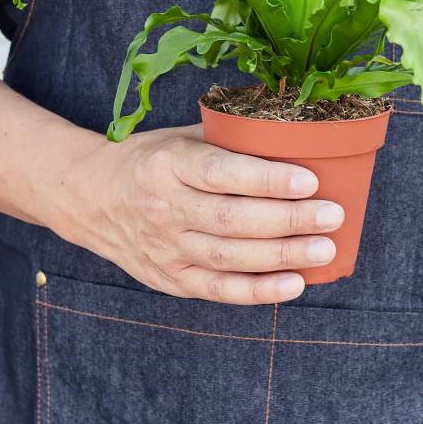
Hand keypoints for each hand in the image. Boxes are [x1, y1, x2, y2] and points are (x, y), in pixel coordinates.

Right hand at [53, 124, 343, 304]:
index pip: (222, 173)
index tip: (310, 178)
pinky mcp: (168, 278)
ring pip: (228, 258)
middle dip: (288, 219)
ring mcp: (164, 247)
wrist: (90, 197)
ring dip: (281, 256)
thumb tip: (293, 131)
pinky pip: (217, 291)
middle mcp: (164, 207)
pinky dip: (257, 291)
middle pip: (231, 219)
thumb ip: (228, 139)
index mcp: (167, 163)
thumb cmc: (148, 158)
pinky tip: (294, 283)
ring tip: (324, 249)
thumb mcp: (180, 136)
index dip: (267, 178)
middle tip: (332, 215)